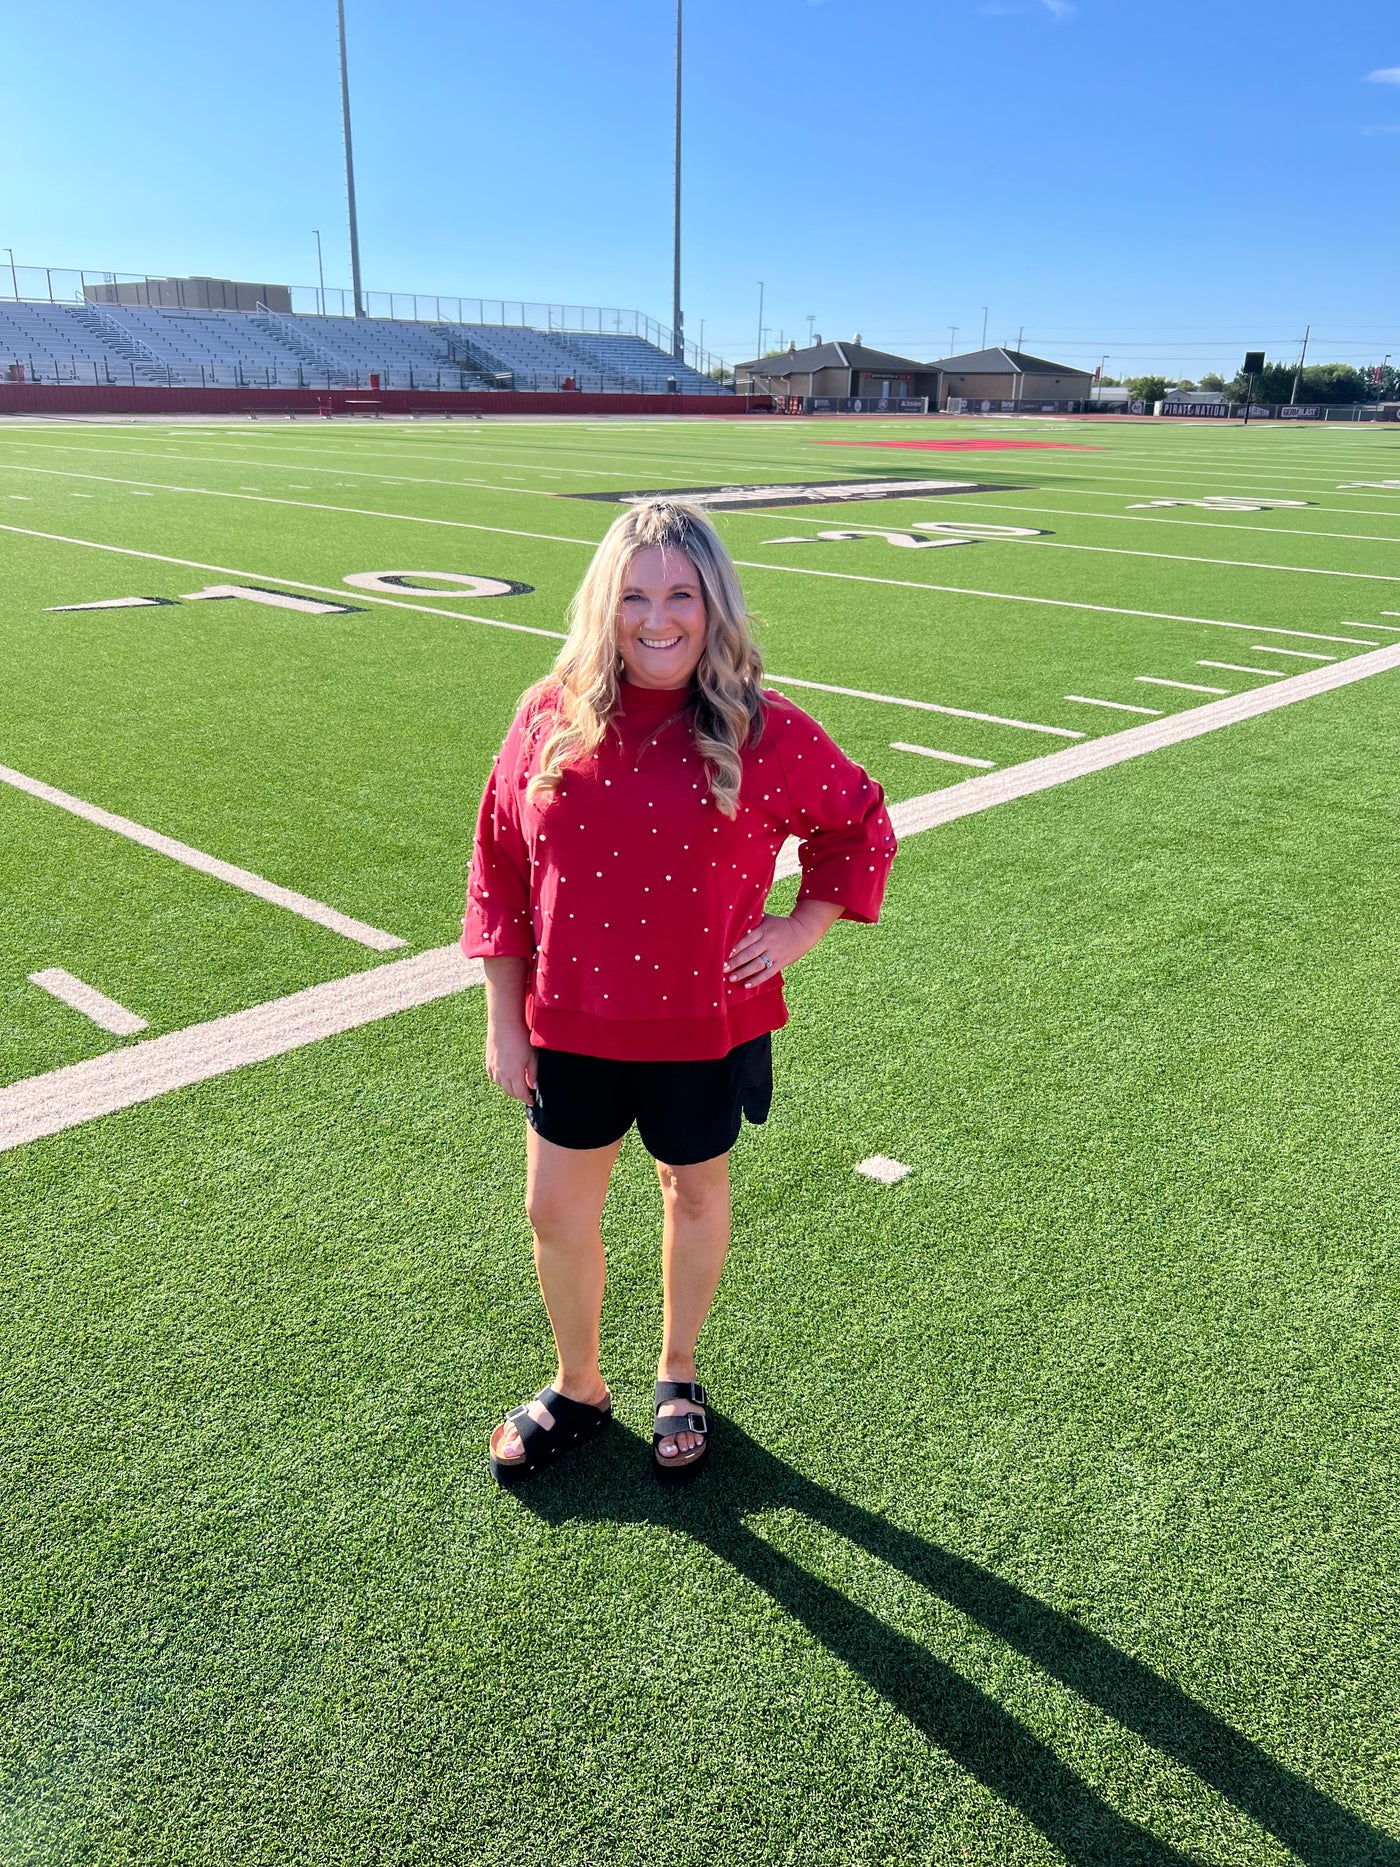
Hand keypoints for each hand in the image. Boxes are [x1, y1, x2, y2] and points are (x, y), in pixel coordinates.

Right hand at [486, 1019, 536, 1102]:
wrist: (504, 1023)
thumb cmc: (521, 1037)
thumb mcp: (532, 1056)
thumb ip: (533, 1073)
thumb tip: (533, 1086)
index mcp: (514, 1074)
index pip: (521, 1093)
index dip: (527, 1099)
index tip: (532, 1102)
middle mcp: (501, 1073)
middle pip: (510, 1092)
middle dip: (518, 1095)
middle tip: (526, 1095)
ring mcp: (493, 1068)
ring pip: (500, 1085)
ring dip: (509, 1089)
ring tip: (516, 1087)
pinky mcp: (488, 1061)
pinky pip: (493, 1077)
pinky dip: (499, 1081)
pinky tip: (504, 1078)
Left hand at [725, 904, 839, 987]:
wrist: (803, 931)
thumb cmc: (780, 925)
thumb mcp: (768, 919)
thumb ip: (753, 921)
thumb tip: (733, 921)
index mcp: (764, 930)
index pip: (747, 939)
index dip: (735, 947)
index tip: (723, 954)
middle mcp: (769, 942)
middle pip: (750, 953)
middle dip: (735, 961)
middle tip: (723, 968)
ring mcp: (775, 953)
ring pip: (757, 964)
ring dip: (744, 972)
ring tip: (731, 978)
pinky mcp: (781, 962)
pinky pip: (768, 973)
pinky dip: (757, 979)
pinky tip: (747, 985)